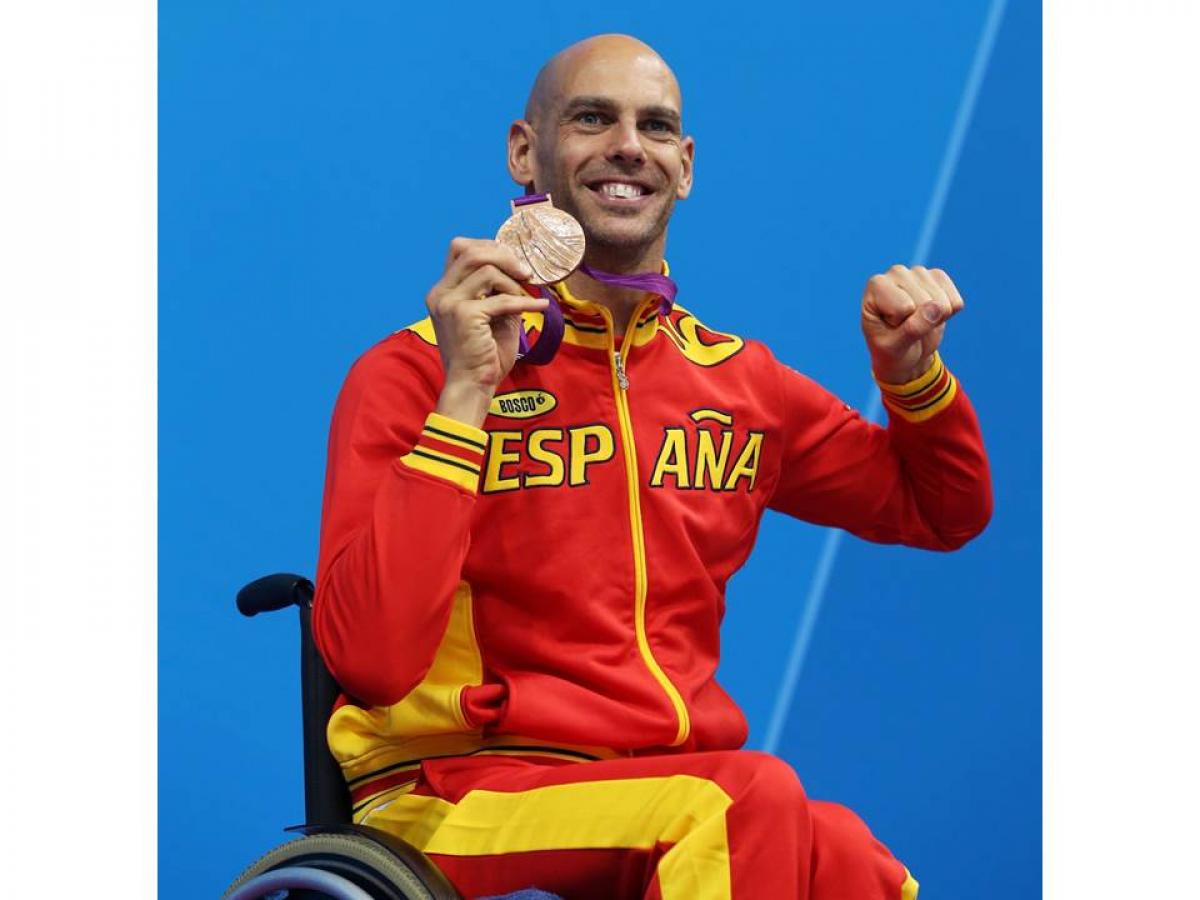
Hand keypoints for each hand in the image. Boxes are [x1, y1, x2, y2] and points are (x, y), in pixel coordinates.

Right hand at [426, 237, 548, 426]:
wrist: (473, 385)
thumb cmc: (483, 355)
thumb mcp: (491, 315)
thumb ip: (497, 290)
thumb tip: (520, 268)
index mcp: (442, 291)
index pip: (459, 248)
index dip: (489, 247)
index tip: (512, 262)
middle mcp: (440, 293)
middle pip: (472, 251)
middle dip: (504, 257)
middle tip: (526, 273)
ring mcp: (449, 303)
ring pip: (487, 270)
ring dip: (512, 283)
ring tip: (525, 298)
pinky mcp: (464, 315)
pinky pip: (501, 298)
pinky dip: (524, 302)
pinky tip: (539, 306)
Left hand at [861, 264, 964, 383]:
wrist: (904, 351)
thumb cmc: (891, 349)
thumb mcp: (896, 346)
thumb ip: (913, 328)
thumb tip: (939, 306)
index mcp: (876, 285)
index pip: (904, 307)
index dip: (900, 324)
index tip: (890, 326)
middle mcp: (896, 273)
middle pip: (925, 301)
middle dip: (919, 322)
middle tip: (905, 327)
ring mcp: (918, 272)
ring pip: (941, 301)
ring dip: (934, 320)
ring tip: (917, 321)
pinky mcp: (938, 277)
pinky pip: (955, 301)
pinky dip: (948, 316)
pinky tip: (932, 314)